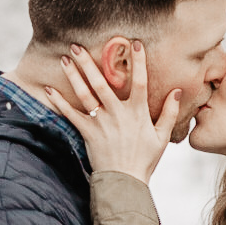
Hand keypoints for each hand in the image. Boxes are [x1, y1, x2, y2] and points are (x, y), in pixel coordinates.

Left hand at [45, 39, 176, 182]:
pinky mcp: (88, 132)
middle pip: (102, 82)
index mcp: (137, 112)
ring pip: (85, 94)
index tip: (135, 43)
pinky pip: (71, 114)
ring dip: (74, 75)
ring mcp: (101, 122)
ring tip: (65, 59)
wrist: (125, 182)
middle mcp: (117, 113)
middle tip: (78, 45)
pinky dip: (59, 102)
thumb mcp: (162, 137)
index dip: (138, 61)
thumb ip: (170, 112)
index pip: (139, 81)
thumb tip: (177, 91)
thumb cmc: (145, 160)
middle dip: (89, 62)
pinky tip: (48, 89)